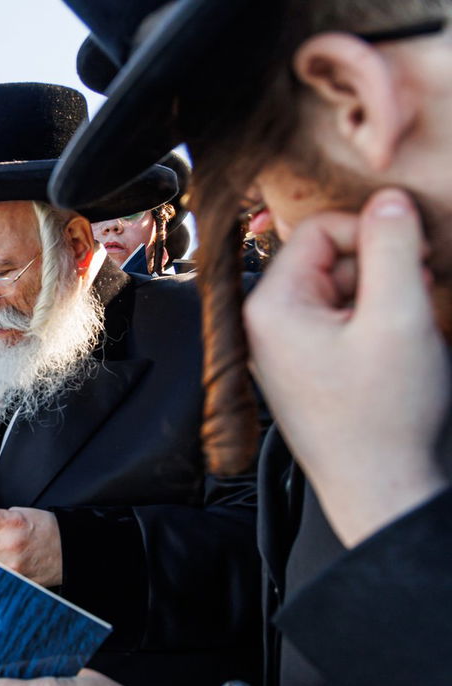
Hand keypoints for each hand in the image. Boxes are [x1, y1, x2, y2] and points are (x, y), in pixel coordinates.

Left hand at [245, 189, 448, 546]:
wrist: (381, 486)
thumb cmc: (384, 415)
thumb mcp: (399, 316)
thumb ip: (393, 247)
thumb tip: (388, 198)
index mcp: (272, 305)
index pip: (320, 228)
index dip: (374, 233)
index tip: (414, 258)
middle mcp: (267, 323)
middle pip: (333, 258)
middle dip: (384, 269)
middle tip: (418, 299)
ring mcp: (286, 346)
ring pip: (345, 289)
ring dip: (387, 297)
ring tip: (411, 332)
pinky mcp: (308, 365)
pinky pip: (345, 321)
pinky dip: (379, 325)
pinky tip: (400, 351)